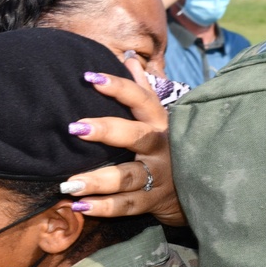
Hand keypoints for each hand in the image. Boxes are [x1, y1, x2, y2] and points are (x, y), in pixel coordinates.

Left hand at [60, 59, 186, 225]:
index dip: (118, 87)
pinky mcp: (153, 201)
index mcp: (160, 123)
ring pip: (127, 177)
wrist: (197, 188)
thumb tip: (129, 58)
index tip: (90, 78)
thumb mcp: (160, 119)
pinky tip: (79, 206)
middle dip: (106, 131)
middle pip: (135, 137)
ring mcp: (158, 176)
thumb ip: (143, 91)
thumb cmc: (168, 147)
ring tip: (69, 182)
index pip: (141, 99)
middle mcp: (161, 147)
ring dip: (97, 180)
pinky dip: (103, 208)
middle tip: (74, 127)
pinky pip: (126, 205)